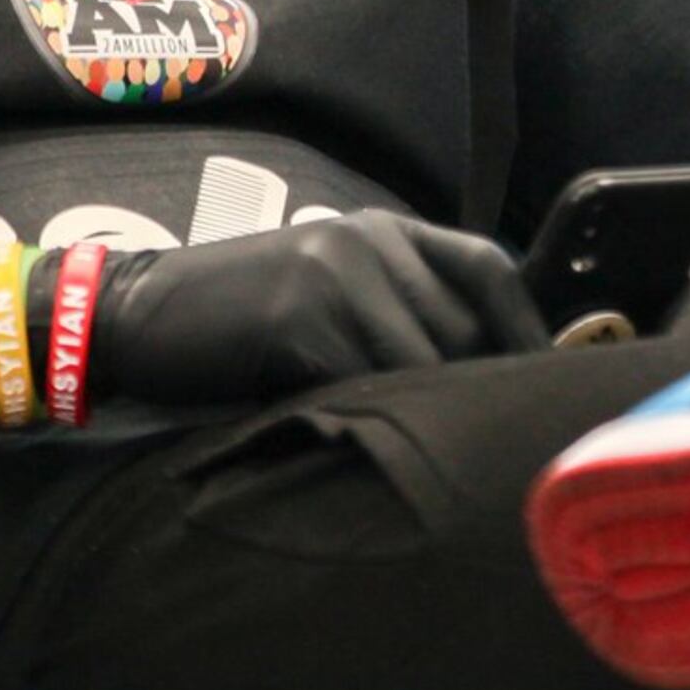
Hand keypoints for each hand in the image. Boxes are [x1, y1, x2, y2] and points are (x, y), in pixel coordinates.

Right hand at [94, 211, 546, 406]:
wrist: (136, 315)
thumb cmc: (239, 322)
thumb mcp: (329, 293)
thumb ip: (397, 312)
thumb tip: (482, 378)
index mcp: (383, 229)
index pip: (489, 267)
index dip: (528, 329)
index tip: (553, 386)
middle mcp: (368, 240)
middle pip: (464, 327)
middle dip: (477, 390)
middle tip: (487, 447)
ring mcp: (335, 274)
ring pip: (425, 363)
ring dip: (428, 417)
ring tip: (428, 460)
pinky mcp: (301, 318)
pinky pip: (370, 383)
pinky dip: (375, 420)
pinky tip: (367, 445)